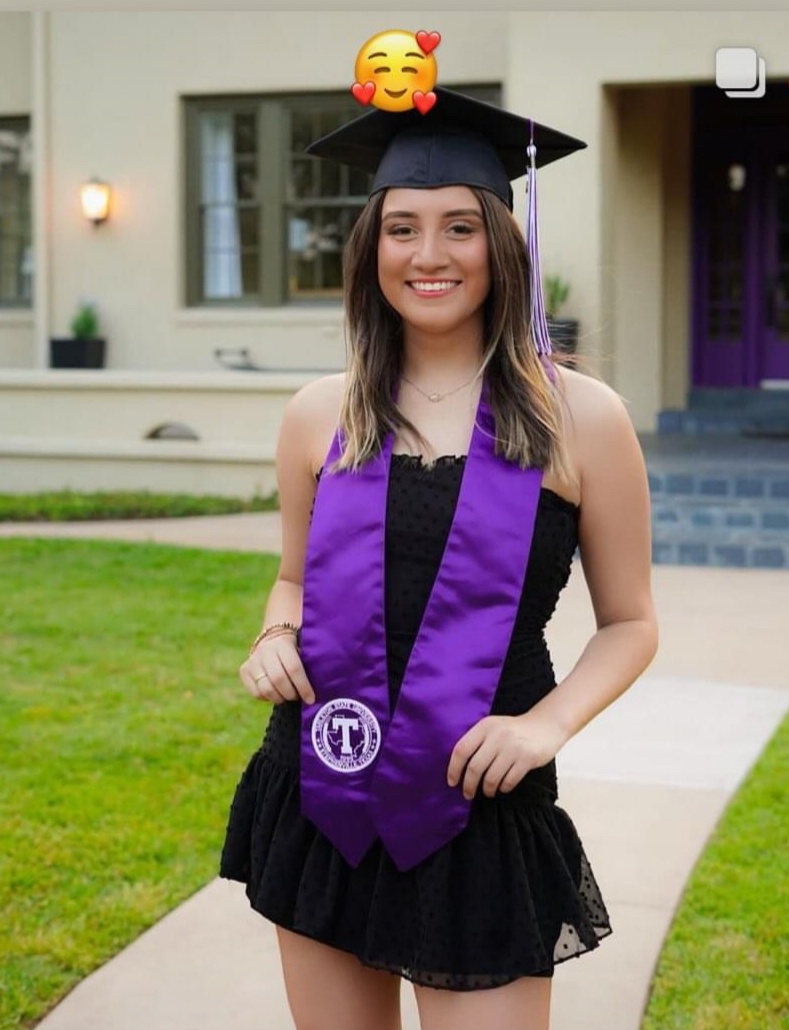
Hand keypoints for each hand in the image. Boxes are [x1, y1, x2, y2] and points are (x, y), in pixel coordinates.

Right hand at [240, 634, 314, 704]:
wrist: (273, 638)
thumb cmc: (296, 650)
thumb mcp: (303, 650)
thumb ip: (309, 664)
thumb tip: (323, 686)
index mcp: (283, 644)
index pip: (294, 668)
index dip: (303, 687)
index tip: (311, 699)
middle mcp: (265, 651)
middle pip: (279, 680)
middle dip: (291, 694)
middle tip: (298, 697)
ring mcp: (252, 660)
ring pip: (266, 689)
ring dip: (280, 698)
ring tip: (287, 696)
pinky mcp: (244, 670)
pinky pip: (256, 692)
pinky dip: (268, 698)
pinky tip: (276, 693)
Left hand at [446, 712, 566, 799]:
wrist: (545, 725)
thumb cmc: (514, 730)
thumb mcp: (493, 727)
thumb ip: (477, 741)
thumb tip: (459, 769)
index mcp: (485, 726)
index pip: (461, 749)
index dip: (453, 769)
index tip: (452, 782)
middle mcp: (498, 735)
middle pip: (474, 767)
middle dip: (469, 785)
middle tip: (468, 794)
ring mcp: (513, 747)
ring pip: (491, 778)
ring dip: (487, 789)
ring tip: (488, 792)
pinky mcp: (528, 758)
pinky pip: (509, 781)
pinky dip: (503, 788)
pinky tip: (503, 787)